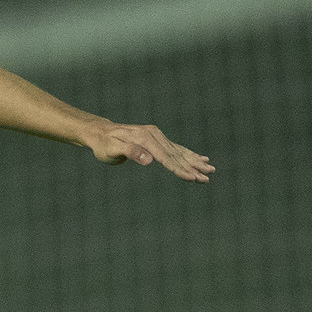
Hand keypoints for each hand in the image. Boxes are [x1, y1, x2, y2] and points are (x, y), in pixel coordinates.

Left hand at [84, 122, 213, 180]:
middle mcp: (154, 135)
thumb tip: (149, 160)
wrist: (100, 133)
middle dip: (193, 167)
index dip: (179, 168)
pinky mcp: (157, 140)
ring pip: (180, 152)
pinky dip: (189, 155)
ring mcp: (157, 137)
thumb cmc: (104, 144)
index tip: (192, 177)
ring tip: (211, 170)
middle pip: (177, 155)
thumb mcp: (112, 149)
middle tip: (208, 177)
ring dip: (195, 162)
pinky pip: (176, 149)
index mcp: (146, 138)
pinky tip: (201, 159)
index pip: (166, 157)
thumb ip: (130, 152)